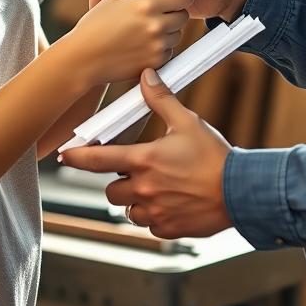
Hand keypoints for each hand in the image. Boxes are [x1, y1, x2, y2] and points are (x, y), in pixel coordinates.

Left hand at [60, 68, 232, 239]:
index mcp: (145, 160)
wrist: (239, 192)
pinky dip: (154, 215)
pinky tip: (171, 202)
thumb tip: (147, 76)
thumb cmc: (214, 156)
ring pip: (128, 208)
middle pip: (111, 189)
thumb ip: (161, 100)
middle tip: (140, 169)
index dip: (77, 157)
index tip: (65, 155)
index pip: (98, 160)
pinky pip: (148, 224)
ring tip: (158, 186)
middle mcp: (144, 189)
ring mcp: (154, 212)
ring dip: (136, 199)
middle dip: (120, 180)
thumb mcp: (187, 122)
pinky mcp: (166, 229)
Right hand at [63, 0, 191, 85]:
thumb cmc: (93, 29)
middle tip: (162, 13)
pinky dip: (161, 48)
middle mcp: (156, 25)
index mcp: (146, 5)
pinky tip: (144, 45)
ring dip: (169, 31)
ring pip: (178, 35)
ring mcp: (156, 46)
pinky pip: (168, 52)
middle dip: (175, 13)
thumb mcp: (111, 0)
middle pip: (184, 16)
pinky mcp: (154, 64)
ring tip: (149, 30)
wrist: (82, 59)